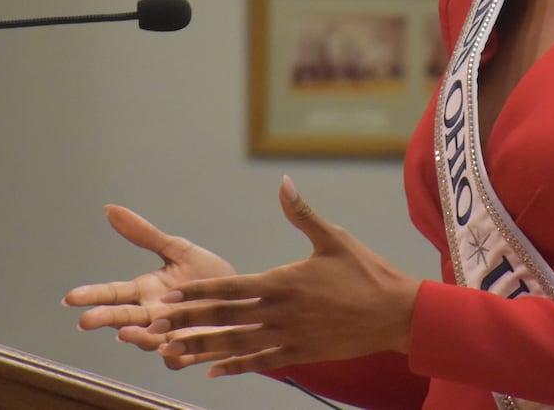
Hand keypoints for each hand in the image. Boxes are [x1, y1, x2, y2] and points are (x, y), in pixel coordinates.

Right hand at [63, 204, 235, 353]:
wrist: (244, 298)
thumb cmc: (207, 275)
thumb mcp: (177, 249)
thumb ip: (144, 235)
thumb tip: (109, 209)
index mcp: (146, 292)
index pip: (113, 294)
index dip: (92, 296)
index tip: (70, 297)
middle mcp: (152, 316)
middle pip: (123, 319)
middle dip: (104, 319)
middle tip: (85, 320)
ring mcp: (169, 335)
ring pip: (146, 340)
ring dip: (136, 336)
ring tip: (125, 331)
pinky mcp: (191, 350)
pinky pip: (176, 356)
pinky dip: (170, 353)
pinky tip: (166, 346)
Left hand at [149, 175, 419, 376]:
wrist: (396, 314)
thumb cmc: (366, 272)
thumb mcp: (334, 237)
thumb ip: (302, 213)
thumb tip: (283, 183)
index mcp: (283, 282)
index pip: (230, 289)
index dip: (197, 292)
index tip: (170, 294)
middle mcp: (280, 313)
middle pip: (225, 320)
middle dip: (188, 322)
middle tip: (156, 325)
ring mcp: (289, 337)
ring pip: (236, 345)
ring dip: (202, 349)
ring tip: (172, 352)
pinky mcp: (300, 353)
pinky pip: (261, 363)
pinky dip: (235, 367)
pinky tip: (212, 371)